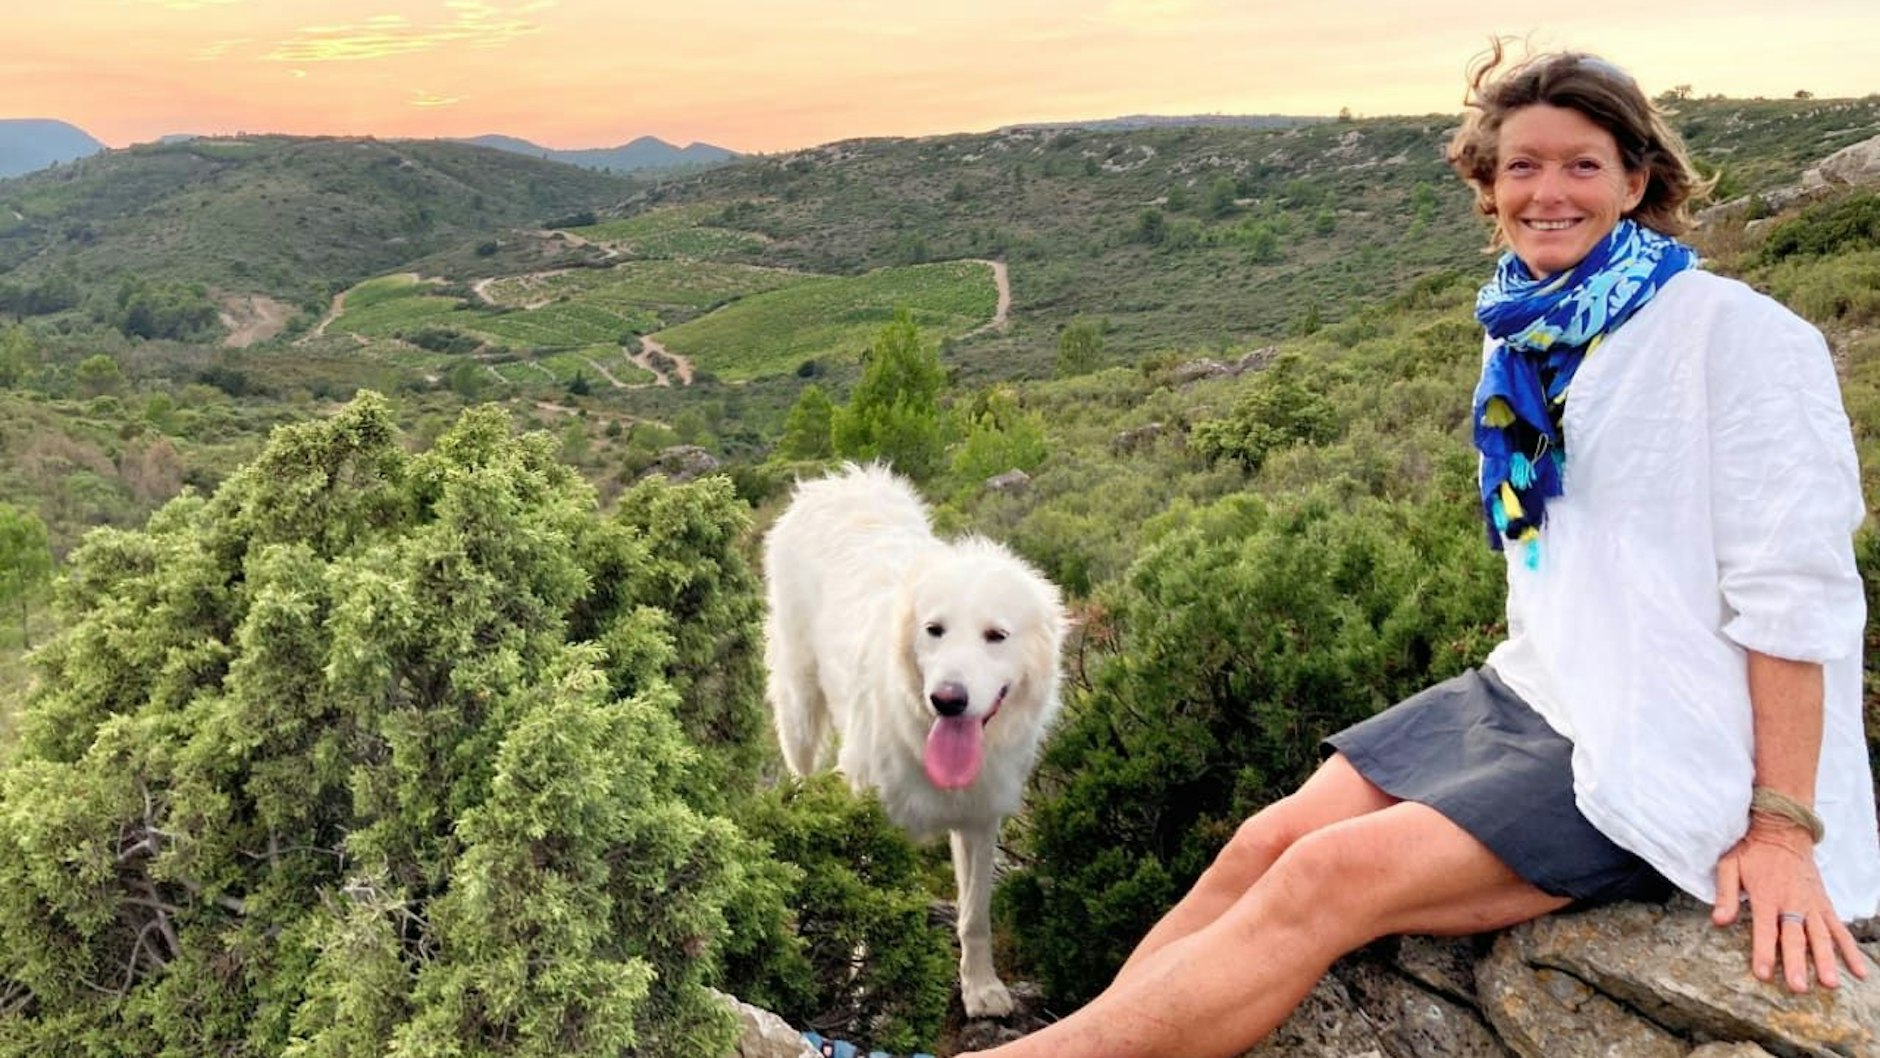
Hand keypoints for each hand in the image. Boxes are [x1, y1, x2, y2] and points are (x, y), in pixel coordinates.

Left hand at [1712, 819, 1869, 991]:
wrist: (1783, 831)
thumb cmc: (1752, 851)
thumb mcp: (1729, 866)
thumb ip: (1725, 894)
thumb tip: (1718, 920)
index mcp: (1766, 896)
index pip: (1765, 929)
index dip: (1763, 951)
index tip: (1763, 974)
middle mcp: (1792, 902)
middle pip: (1795, 937)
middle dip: (1797, 963)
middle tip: (1799, 988)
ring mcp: (1811, 905)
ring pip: (1821, 936)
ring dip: (1827, 961)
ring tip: (1830, 984)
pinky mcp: (1824, 904)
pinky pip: (1839, 929)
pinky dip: (1850, 950)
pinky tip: (1858, 971)